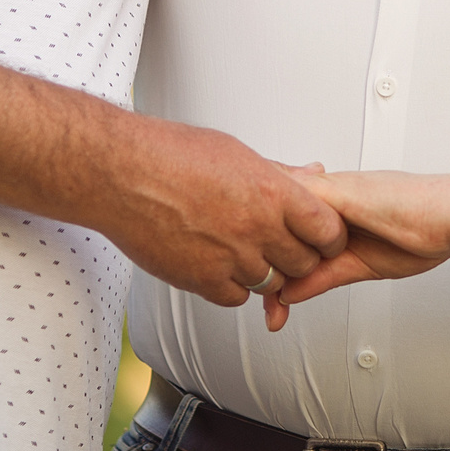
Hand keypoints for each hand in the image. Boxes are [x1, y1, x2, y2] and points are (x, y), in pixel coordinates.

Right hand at [96, 120, 348, 309]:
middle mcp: (256, 227)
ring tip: (243, 249)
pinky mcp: (202, 280)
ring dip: (264, 272)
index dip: (328, 237)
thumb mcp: (237, 152)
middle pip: (304, 263)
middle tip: (282, 246)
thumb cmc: (170, 155)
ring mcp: (231, 257)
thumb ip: (280, 173)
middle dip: (298, 257)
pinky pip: (237, 298)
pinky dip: (233, 287)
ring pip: (271, 283)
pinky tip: (219, 264)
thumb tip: (313, 173)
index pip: (327, 230)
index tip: (321, 237)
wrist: (121, 173)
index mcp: (272, 192)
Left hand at [262, 169, 449, 330]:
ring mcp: (330, 191)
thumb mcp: (361, 265)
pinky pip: (296, 207)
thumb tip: (289, 295)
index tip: (269, 300)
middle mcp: (326, 196)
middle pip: (271, 219)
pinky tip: (276, 270)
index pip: (285, 227)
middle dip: (261, 264)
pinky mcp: (339, 193)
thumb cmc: (425, 230)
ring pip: (275, 210)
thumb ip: (323, 276)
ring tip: (269, 305)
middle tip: (266, 312)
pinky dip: (280, 236)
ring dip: (267, 255)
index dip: (268, 259)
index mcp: (332, 210)